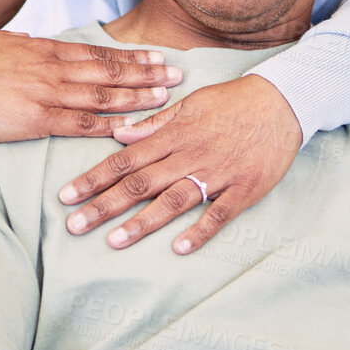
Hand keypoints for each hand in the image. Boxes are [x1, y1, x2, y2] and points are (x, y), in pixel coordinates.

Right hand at [0, 31, 181, 142]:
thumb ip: (19, 41)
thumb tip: (31, 38)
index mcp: (43, 48)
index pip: (97, 52)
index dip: (130, 57)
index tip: (155, 58)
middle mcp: (52, 68)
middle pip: (110, 71)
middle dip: (147, 74)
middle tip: (177, 76)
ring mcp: (46, 94)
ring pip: (104, 96)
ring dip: (138, 98)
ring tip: (165, 99)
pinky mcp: (36, 120)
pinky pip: (81, 124)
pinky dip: (109, 126)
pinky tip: (130, 128)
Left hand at [58, 74, 302, 252]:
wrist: (283, 101)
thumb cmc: (232, 102)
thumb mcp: (189, 105)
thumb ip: (154, 125)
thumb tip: (118, 135)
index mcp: (172, 136)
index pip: (123, 161)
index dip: (93, 179)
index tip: (65, 196)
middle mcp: (189, 156)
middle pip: (140, 184)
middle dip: (104, 205)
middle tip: (74, 225)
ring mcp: (216, 174)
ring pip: (173, 200)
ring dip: (142, 222)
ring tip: (114, 241)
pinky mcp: (243, 189)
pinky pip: (219, 213)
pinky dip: (201, 230)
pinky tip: (180, 248)